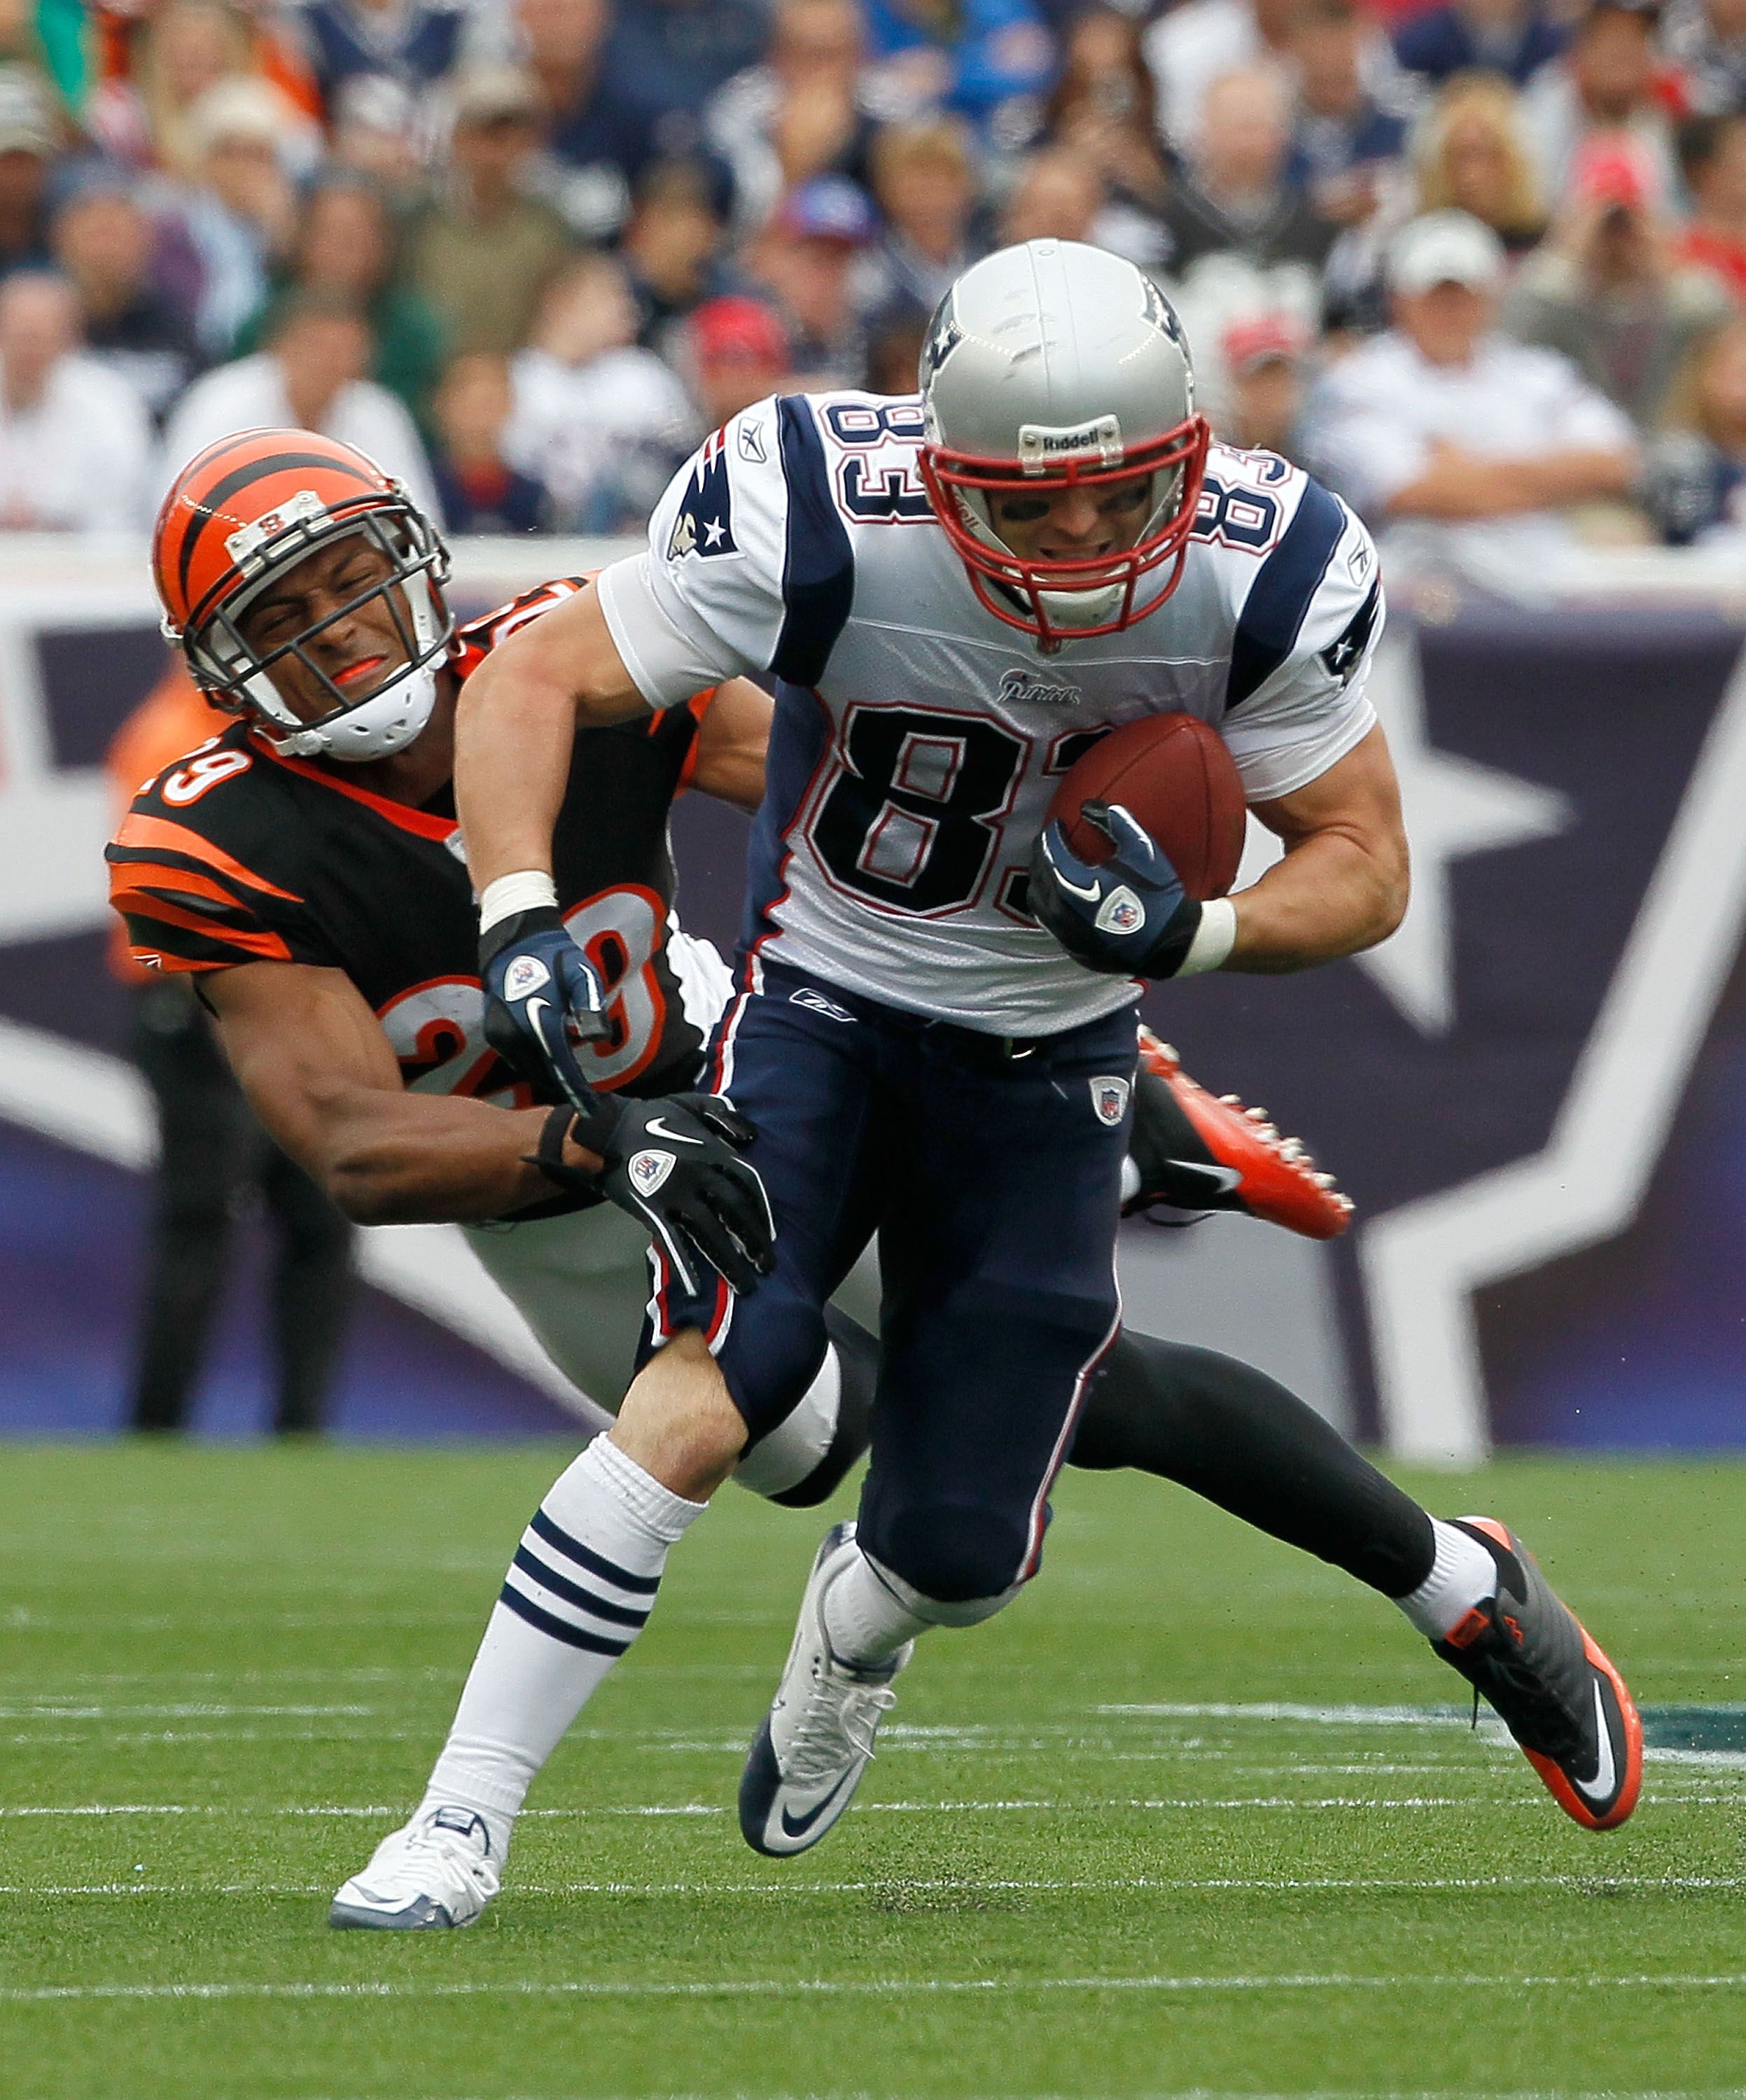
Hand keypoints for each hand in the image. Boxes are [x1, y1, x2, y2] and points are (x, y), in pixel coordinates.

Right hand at [480, 906, 610, 1112]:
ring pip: (529, 1070)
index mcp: (539, 1022)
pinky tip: (550, 1066)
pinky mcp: (494, 1035)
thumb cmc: (555, 958)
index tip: (592, 1109)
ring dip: (549, 1079)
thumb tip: (595, 1038)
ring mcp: (501, 1036)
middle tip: (587, 1102)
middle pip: (544, 1075)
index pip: (561, 1067)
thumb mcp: (582, 974)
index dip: (577, 1090)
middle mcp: (515, 1034)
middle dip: (565, 1089)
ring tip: (571, 1086)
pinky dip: (535, 1067)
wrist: (515, 943)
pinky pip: (517, 1061)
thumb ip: (590, 1005)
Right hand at [598, 1093, 776, 1297]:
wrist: (605, 1131)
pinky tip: (696, 1287)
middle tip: (768, 1266)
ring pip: (710, 1232)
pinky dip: (684, 1265)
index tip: (771, 1234)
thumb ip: (724, 1114)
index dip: (763, 1210)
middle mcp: (700, 1174)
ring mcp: (675, 1194)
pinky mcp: (652, 1210)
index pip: (749, 1182)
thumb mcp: (691, 1102)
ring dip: (729, 1261)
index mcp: (712, 1150)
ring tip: (745, 1285)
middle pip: (736, 1211)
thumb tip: (751, 1137)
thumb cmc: (650, 1116)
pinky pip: (672, 1241)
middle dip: (755, 1241)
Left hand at [1028, 801, 1202, 978]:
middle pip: (1038, 877)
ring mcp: (1066, 935)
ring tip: (1051, 869)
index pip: (1050, 852)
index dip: (1051, 834)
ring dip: (1040, 882)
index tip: (1056, 824)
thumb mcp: (1141, 849)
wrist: (1172, 942)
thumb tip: (1087, 806)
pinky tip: (1061, 898)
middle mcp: (1062, 911)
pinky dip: (1049, 906)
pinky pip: (1050, 924)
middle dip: (1041, 856)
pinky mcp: (1073, 950)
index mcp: (1074, 884)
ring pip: (1037, 904)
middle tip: (1049, 843)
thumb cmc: (1157, 894)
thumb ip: (1114, 821)